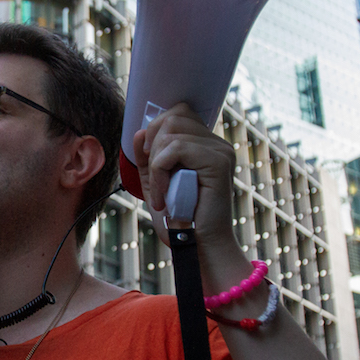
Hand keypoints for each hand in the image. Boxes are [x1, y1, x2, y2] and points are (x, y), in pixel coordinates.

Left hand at [132, 103, 238, 250]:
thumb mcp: (155, 182)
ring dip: (156, 163)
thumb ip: (147, 157)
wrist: (197, 246)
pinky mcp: (218, 161)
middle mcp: (216, 144)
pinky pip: (175, 149)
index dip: (155, 131)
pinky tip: (165, 196)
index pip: (178, 113)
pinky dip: (160, 172)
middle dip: (153, 146)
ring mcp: (220, 150)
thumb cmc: (179, 219)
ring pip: (171, 131)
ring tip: (162, 192)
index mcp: (204, 146)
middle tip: (156, 178)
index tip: (150, 161)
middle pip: (173, 117)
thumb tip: (139, 132)